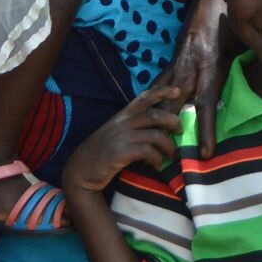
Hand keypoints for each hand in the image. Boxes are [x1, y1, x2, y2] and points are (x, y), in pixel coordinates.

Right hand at [62, 86, 185, 193]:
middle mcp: (123, 123)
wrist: (80, 171)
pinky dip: (157, 159)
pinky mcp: (120, 152)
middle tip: (180, 131)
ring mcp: (122, 137)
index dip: (162, 91)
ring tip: (171, 154)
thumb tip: (160, 127)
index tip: (177, 91)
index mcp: (123, 115)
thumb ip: (133, 126)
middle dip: (173, 121)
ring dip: (169, 146)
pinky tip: (158, 165)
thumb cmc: (102, 152)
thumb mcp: (116, 133)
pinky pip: (148, 152)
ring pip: (156, 135)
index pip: (144, 97)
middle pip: (155, 115)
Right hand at [161, 0, 235, 156]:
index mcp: (210, 68)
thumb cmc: (230, 27)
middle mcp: (189, 70)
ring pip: (162, 99)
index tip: (206, 153)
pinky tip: (144, 123)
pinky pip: (158, 89)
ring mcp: (176, 67)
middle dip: (172, 132)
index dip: (206, 130)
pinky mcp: (170, 64)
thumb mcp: (242, 48)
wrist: (209, 5)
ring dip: (159, 122)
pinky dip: (153, 105)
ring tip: (154, 147)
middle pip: (176, 106)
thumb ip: (247, 69)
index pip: (206, 104)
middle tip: (171, 159)